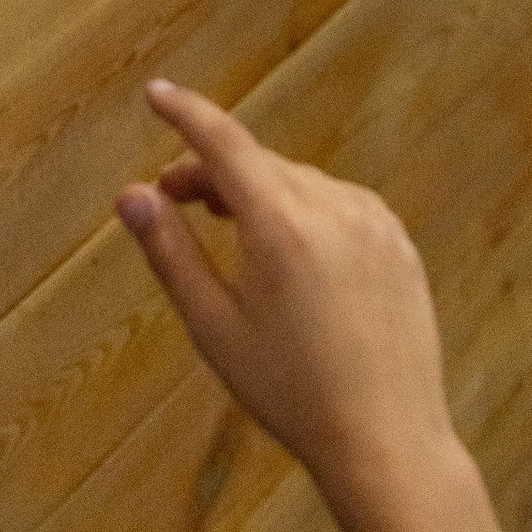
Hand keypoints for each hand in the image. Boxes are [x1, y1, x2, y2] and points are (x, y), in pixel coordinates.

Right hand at [118, 82, 456, 507]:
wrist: (387, 438)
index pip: (224, 142)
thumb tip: (131, 195)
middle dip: (213, 173)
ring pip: (302, 186)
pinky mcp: (401, 244)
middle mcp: (334, 205)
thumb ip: (171, 253)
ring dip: (261, 193)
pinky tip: (292, 258)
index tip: (155, 93)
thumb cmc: (289, 391)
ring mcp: (376, 221)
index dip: (186, 113)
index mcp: (282, 223)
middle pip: (262, 165)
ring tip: (230, 230)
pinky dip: (306, 213)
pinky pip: (342, 208)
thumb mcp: (215, 328)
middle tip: (174, 200)